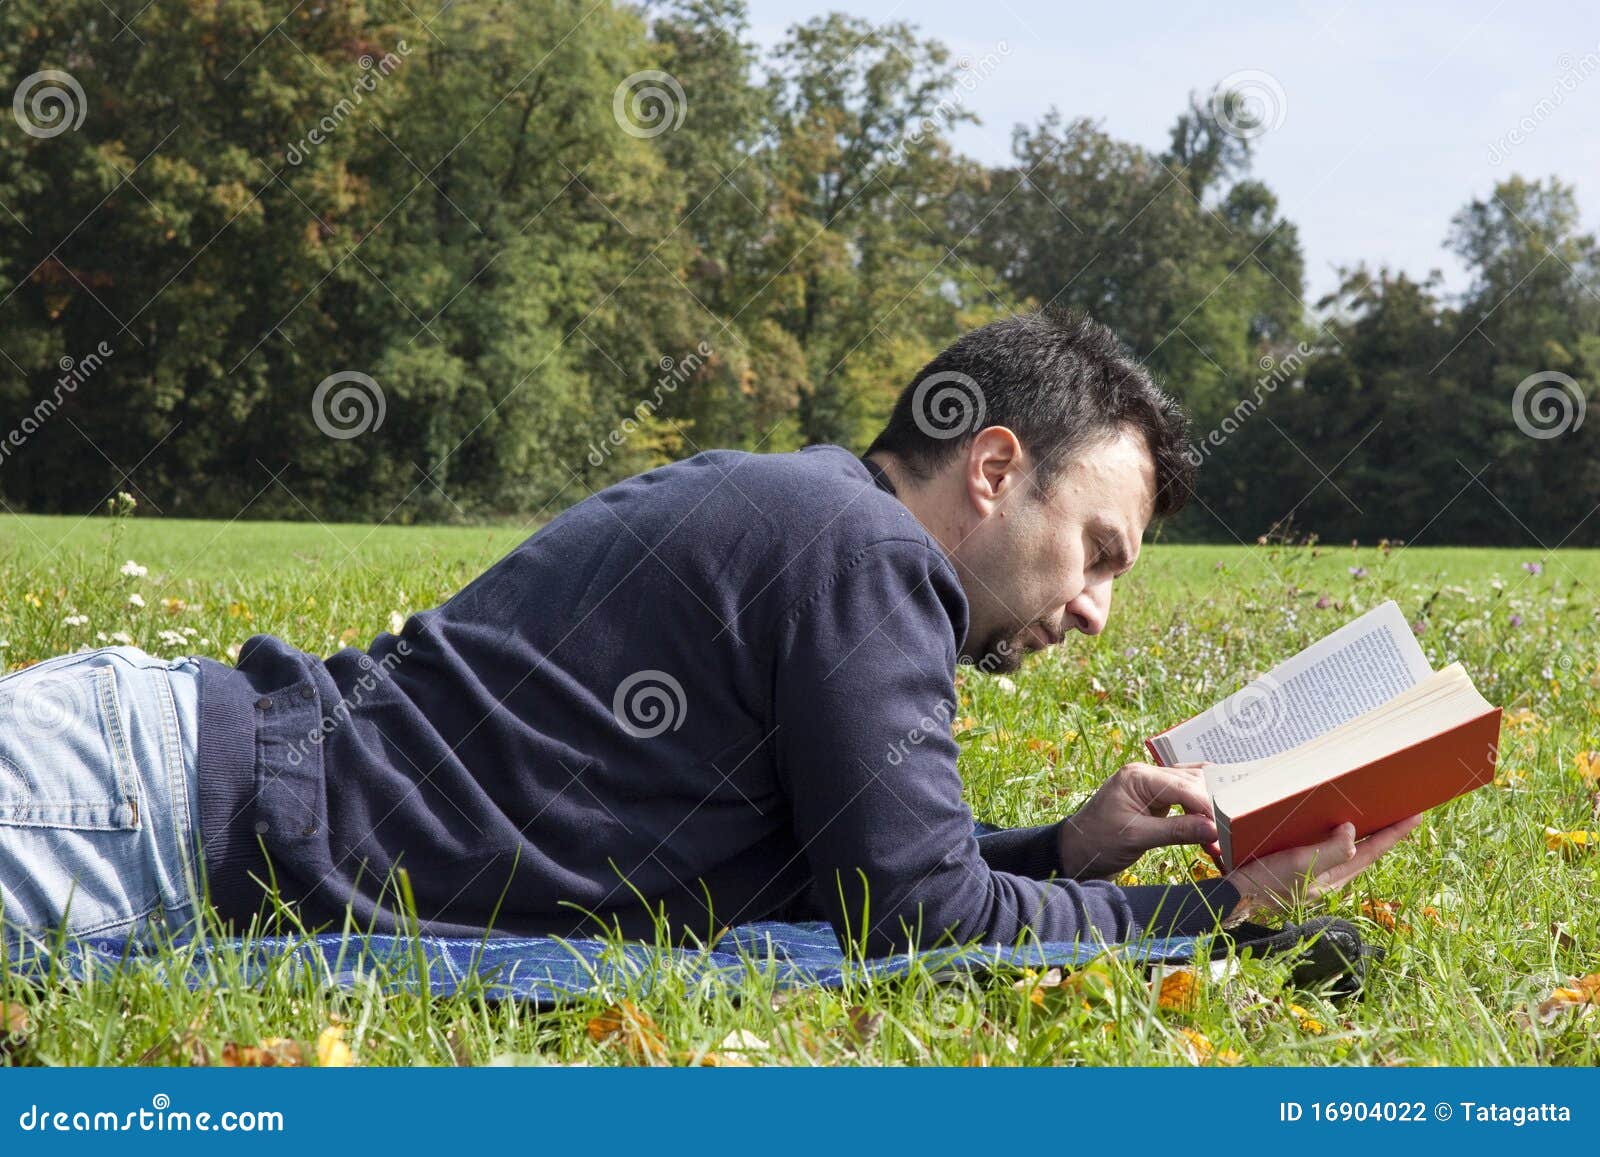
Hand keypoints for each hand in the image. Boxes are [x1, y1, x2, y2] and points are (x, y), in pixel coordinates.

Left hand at [1057, 761, 1223, 879]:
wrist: (1077, 851)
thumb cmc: (1099, 842)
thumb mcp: (1137, 838)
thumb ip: (1176, 831)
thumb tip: (1213, 829)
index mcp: (1137, 777)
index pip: (1182, 786)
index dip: (1207, 806)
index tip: (1225, 826)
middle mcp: (1146, 774)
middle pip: (1191, 782)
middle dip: (1211, 806)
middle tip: (1230, 830)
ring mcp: (1151, 784)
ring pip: (1192, 787)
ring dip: (1208, 808)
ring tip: (1224, 830)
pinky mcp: (1155, 798)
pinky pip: (1184, 798)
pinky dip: (1199, 810)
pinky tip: (1213, 823)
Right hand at [1222, 814, 1423, 921]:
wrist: (1237, 896)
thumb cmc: (1267, 881)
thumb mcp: (1300, 864)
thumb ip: (1330, 850)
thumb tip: (1354, 831)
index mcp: (1335, 876)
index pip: (1372, 851)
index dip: (1394, 833)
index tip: (1415, 815)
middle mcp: (1331, 877)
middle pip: (1367, 853)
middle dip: (1387, 834)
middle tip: (1403, 814)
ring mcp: (1316, 875)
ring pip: (1350, 853)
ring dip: (1366, 836)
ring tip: (1377, 819)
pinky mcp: (1300, 870)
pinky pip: (1329, 852)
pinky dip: (1340, 839)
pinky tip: (1333, 830)